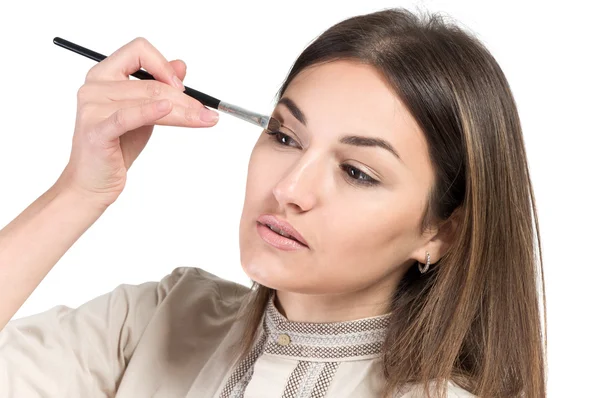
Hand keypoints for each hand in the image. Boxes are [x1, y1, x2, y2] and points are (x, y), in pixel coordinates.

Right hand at [55, 37, 218, 207]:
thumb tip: (180, 65)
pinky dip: (150, 111)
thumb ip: (158, 88)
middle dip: (185, 99)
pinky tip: (168, 110)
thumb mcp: (143, 113)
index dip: (164, 65)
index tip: (182, 87)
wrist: (93, 182)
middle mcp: (95, 86)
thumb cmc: (117, 147)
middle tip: (206, 112)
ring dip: (182, 111)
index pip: (139, 50)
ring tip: (203, 120)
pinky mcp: (96, 131)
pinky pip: (129, 116)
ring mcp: (92, 107)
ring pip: (149, 99)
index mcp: (104, 75)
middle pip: (151, 82)